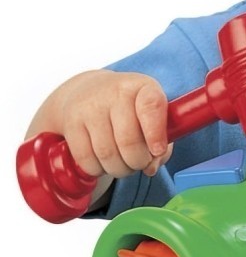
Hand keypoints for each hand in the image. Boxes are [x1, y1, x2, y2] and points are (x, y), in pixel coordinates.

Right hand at [57, 70, 172, 178]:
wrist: (88, 91)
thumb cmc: (130, 110)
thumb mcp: (151, 116)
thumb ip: (162, 143)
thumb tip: (151, 167)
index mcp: (143, 87)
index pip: (151, 106)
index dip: (156, 133)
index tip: (157, 151)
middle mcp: (115, 92)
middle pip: (129, 140)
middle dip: (138, 161)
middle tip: (139, 162)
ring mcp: (90, 106)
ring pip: (107, 154)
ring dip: (119, 169)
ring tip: (123, 164)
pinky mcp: (71, 122)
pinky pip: (86, 159)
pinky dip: (98, 170)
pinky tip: (103, 162)